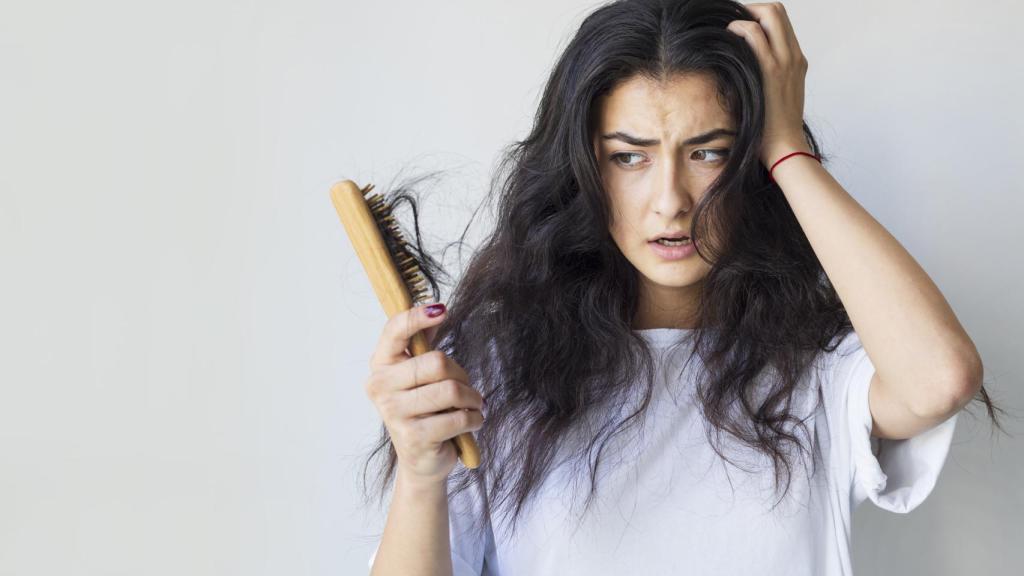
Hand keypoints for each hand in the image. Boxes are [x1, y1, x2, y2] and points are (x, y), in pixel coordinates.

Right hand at [364, 303, 485, 485]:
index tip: (442, 310)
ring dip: (472, 399)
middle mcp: (380, 386)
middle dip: (462, 375)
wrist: (422, 459)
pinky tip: (471, 421)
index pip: (395, 331)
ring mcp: (394, 413)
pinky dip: (474, 418)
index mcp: (380, 364)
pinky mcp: (414, 437)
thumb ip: (424, 341)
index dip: (417, 317)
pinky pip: (458, 418)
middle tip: (466, 388)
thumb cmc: (424, 409)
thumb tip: (436, 307)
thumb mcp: (421, 373)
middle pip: (436, 362)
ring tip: (472, 406)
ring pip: (451, 390)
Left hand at [727, 2, 810, 167]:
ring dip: (744, 15)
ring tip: (727, 32)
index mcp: (796, 61)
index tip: (739, 27)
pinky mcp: (771, 69)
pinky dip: (738, 28)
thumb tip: (742, 74)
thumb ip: (767, 80)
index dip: (759, 17)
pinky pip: (754, 34)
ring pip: (770, 13)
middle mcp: (794, 56)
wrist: (785, 147)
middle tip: (731, 24)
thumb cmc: (773, 129)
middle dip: (751, 9)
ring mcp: (785, 60)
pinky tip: (726, 41)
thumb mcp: (776, 98)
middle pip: (777, 10)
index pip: (781, 23)